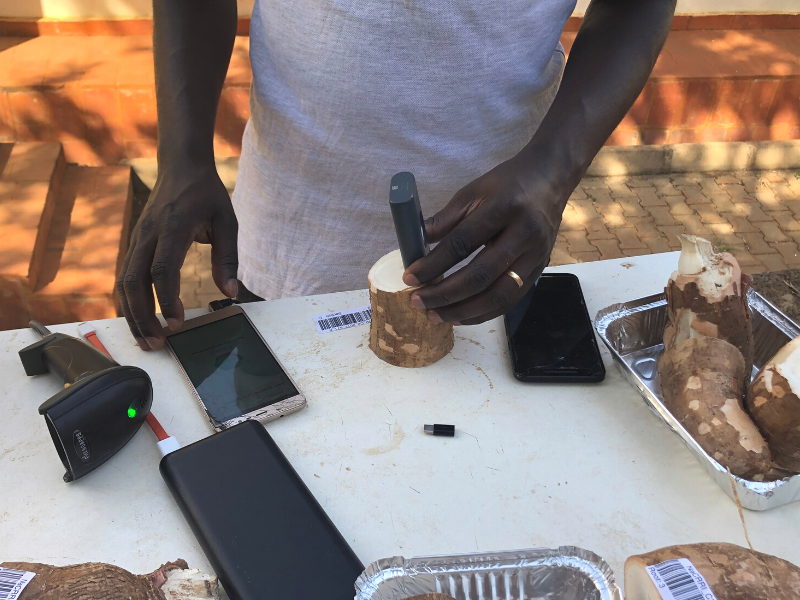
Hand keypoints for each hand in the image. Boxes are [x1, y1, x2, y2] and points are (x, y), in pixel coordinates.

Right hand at [117, 164, 237, 349]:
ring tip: (146, 339)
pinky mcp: (134, 243)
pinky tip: (139, 320)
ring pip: (123, 282)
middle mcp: (148, 233)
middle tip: (156, 343)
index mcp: (173, 226)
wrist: (181, 166)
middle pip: (135, 281)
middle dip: (143, 316)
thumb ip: (228, 258)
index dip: (166, 298)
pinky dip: (129, 301)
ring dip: (132, 314)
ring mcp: (137, 238)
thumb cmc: (206, 194)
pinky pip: (125, 276)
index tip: (175, 322)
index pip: (163, 268)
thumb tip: (231, 292)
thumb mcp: (227, 221)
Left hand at [402, 153, 568, 324]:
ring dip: (463, 311)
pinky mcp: (539, 270)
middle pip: (481, 276)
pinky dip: (483, 312)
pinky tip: (460, 316)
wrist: (550, 179)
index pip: (463, 243)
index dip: (434, 264)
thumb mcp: (472, 192)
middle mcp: (524, 235)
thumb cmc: (507, 184)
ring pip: (498, 295)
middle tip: (417, 301)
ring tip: (435, 315)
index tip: (410, 278)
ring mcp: (535, 256)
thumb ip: (445, 220)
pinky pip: (510, 300)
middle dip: (445, 294)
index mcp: (504, 209)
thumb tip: (414, 247)